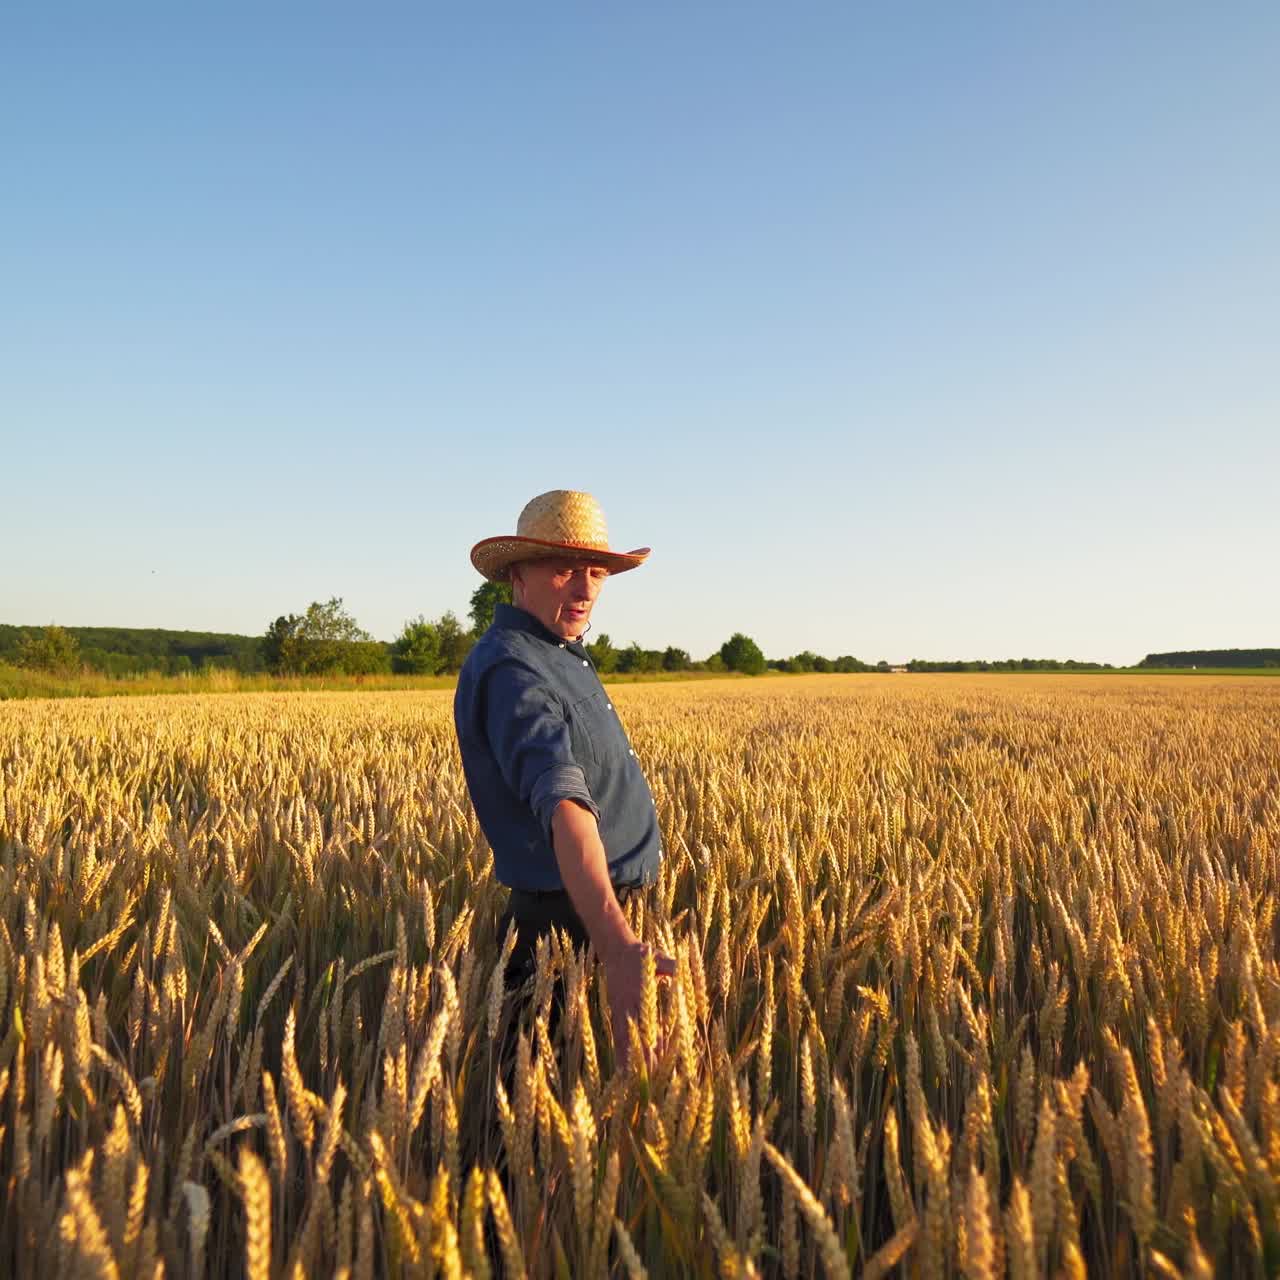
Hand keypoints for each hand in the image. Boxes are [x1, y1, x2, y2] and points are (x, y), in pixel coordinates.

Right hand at [604, 941, 675, 1070]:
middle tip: (650, 1078)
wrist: (616, 949)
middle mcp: (626, 1005)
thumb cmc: (640, 954)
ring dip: (631, 1060)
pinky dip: (623, 1053)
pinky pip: (620, 1037)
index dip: (651, 1038)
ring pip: (625, 1040)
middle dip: (643, 1057)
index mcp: (637, 992)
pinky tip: (626, 1069)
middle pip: (634, 1035)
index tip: (657, 1055)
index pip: (645, 1019)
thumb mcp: (657, 957)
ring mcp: (619, 1011)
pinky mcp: (617, 1015)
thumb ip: (672, 967)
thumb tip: (687, 977)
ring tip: (636, 1082)